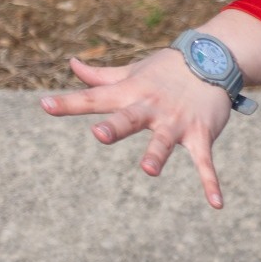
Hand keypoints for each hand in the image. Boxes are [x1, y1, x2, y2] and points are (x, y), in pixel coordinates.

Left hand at [41, 50, 233, 207]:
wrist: (213, 58)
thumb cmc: (165, 69)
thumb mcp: (132, 72)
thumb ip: (101, 77)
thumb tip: (72, 65)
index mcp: (130, 93)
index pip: (94, 98)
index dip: (69, 103)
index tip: (44, 105)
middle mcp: (151, 107)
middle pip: (129, 118)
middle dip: (115, 127)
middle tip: (99, 134)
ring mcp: (176, 121)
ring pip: (164, 140)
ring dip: (157, 154)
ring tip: (149, 170)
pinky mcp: (201, 133)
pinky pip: (204, 161)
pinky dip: (210, 182)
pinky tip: (216, 203)